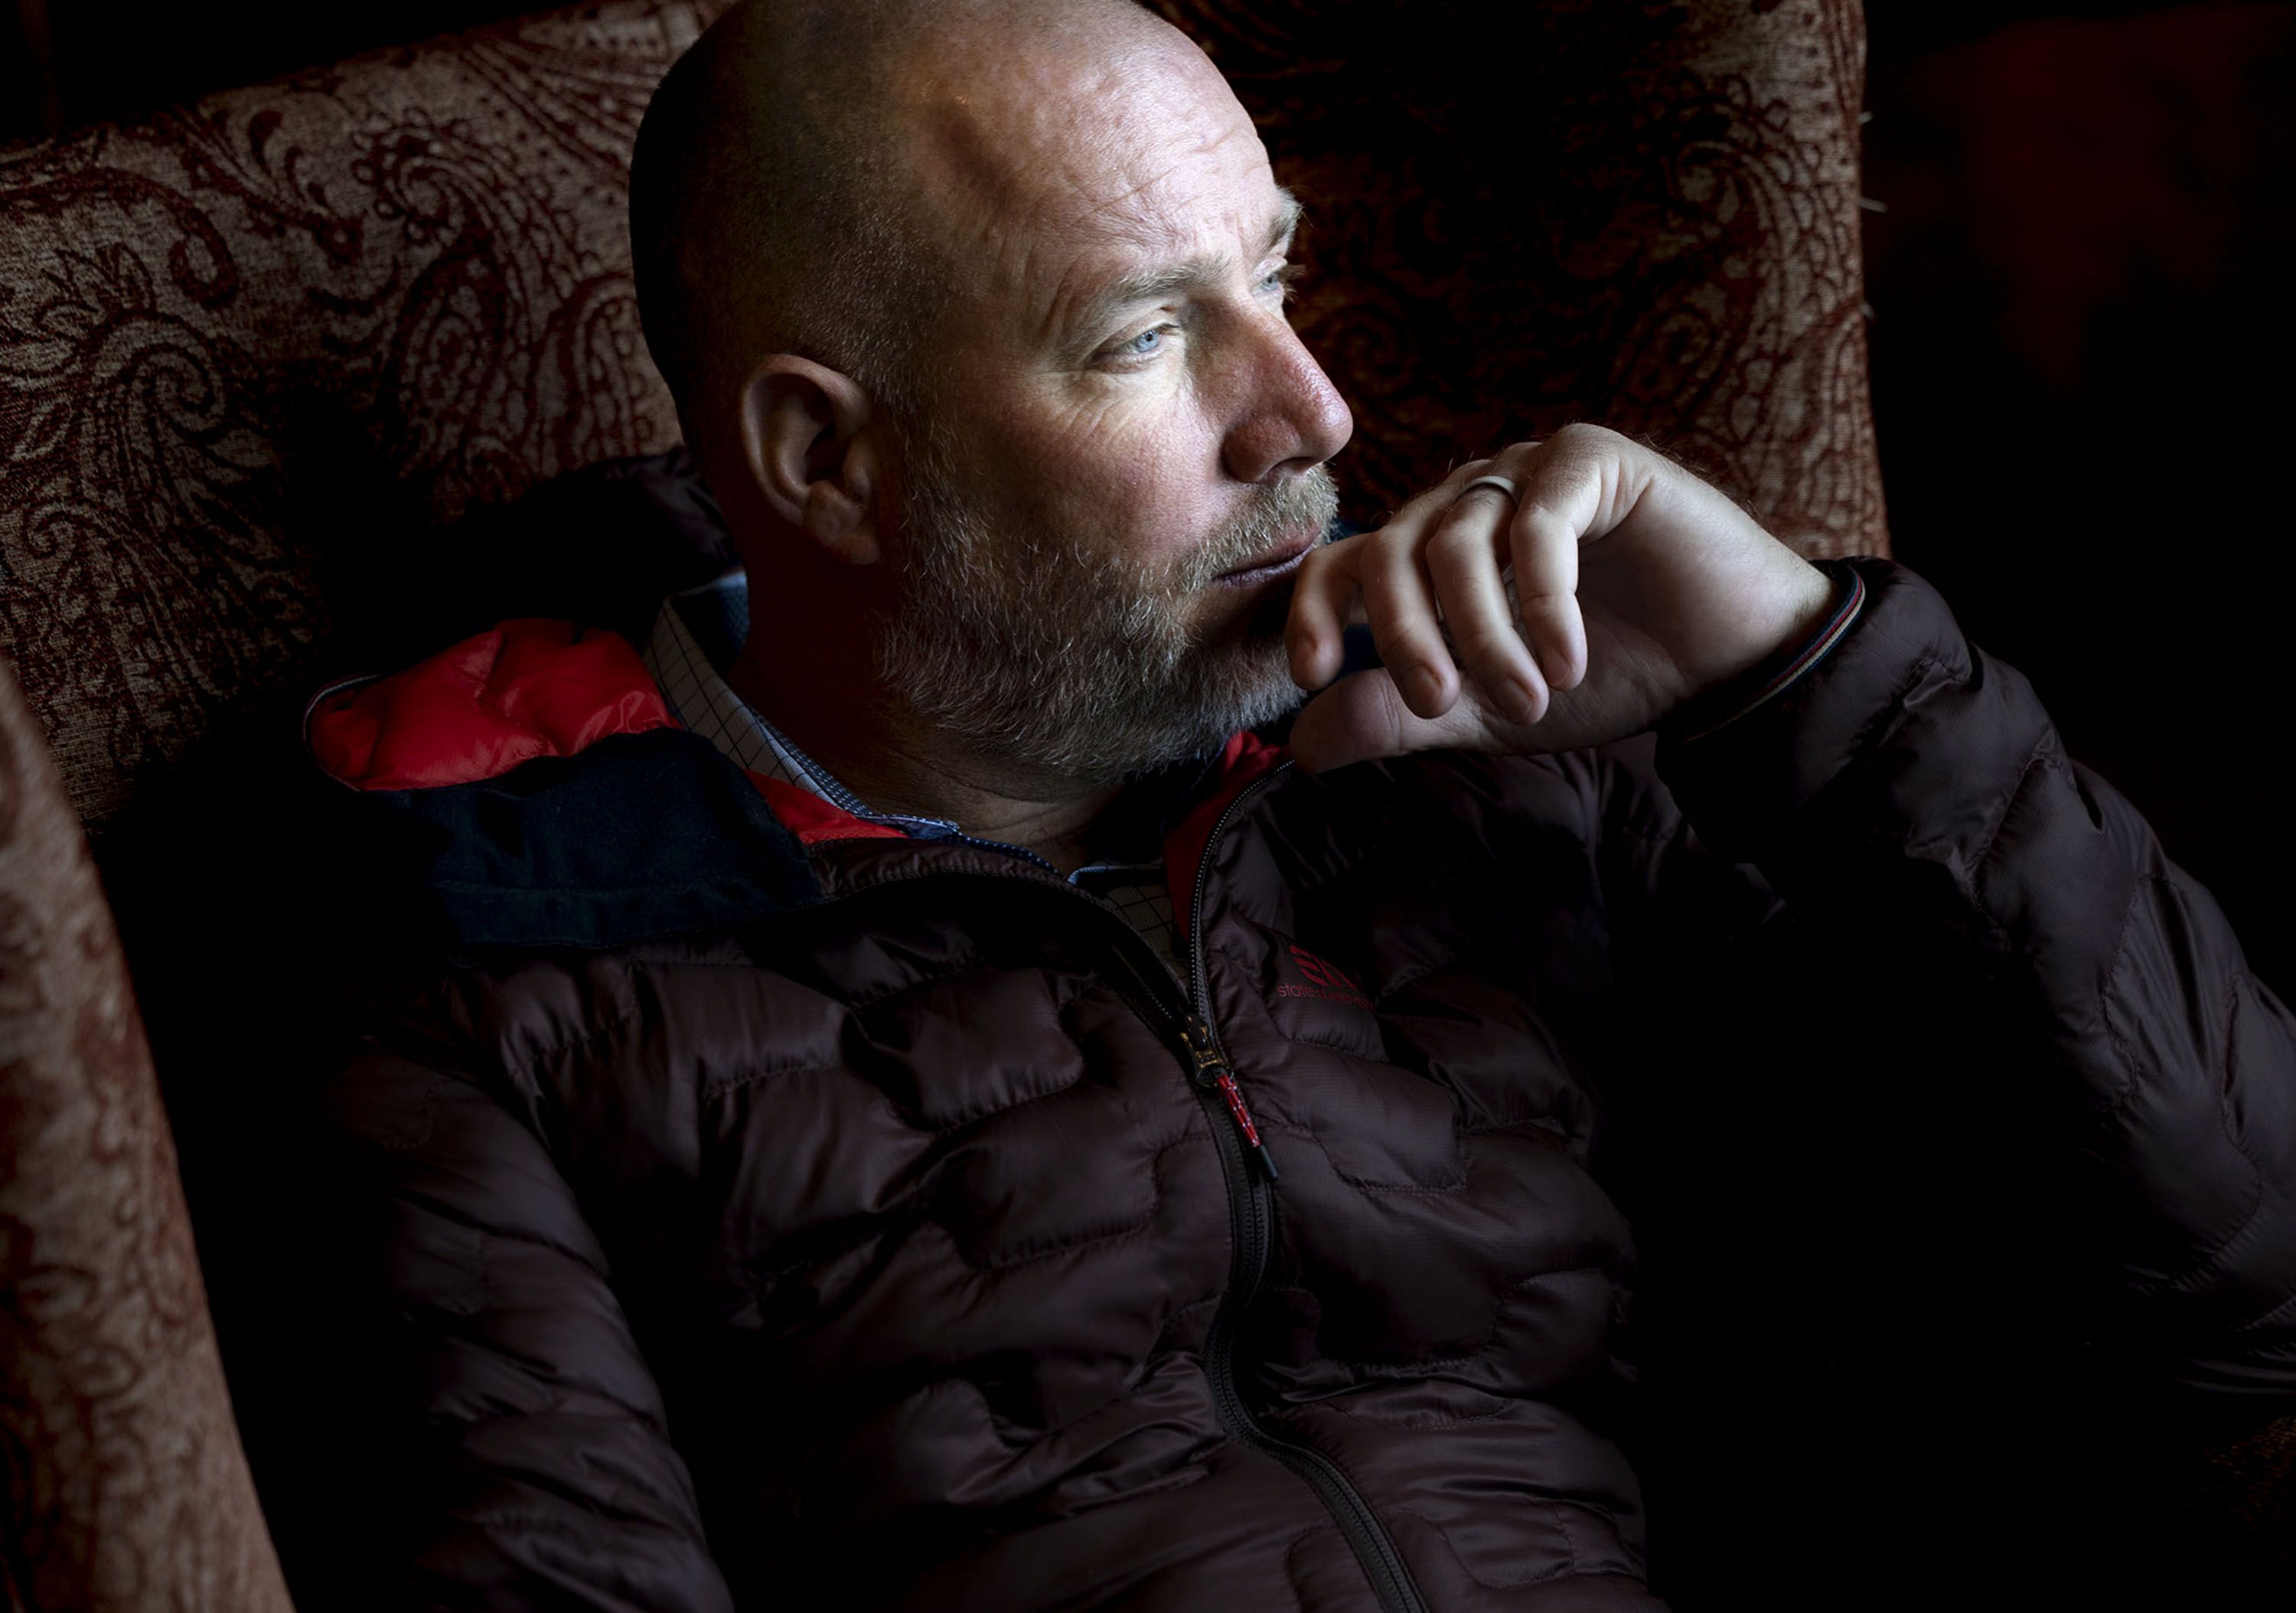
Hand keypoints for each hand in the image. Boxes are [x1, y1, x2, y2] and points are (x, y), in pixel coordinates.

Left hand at [1284, 424, 1838, 770]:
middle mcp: (1469, 500)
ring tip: (1530, 699)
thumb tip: (1300, 746)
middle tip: (1442, 704)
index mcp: (1431, 550)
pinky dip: (1542, 600)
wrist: (1728, 658)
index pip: (1344, 564)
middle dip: (1407, 638)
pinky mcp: (1592, 459)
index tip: (1312, 677)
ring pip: (1458, 542)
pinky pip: (1537, 523)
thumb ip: (1399, 719)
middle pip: (1392, 552)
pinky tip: (1569, 659)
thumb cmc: (1609, 675)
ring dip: (1487, 635)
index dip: (1313, 613)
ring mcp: (1526, 472)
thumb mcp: (1487, 712)